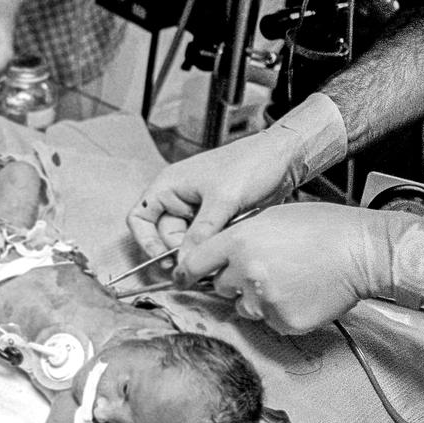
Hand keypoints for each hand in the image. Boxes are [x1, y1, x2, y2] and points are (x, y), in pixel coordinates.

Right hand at [128, 92, 347, 259]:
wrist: (283, 159)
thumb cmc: (251, 164)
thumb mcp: (223, 201)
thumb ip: (200, 234)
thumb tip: (184, 263)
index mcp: (169, 185)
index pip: (140, 218)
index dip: (146, 242)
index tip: (164, 260)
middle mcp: (178, 198)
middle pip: (165, 236)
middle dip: (180, 250)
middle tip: (200, 262)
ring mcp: (197, 209)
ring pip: (186, 241)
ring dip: (199, 249)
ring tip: (219, 250)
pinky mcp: (215, 218)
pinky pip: (205, 240)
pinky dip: (213, 246)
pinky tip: (227, 245)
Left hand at [172, 202, 394, 333]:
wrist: (361, 251)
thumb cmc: (323, 228)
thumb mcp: (271, 217)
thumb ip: (239, 237)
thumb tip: (218, 256)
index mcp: (239, 241)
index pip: (194, 263)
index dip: (187, 272)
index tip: (182, 278)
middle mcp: (246, 272)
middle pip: (220, 287)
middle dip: (234, 281)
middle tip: (265, 269)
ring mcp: (264, 299)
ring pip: (244, 307)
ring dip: (257, 299)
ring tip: (288, 280)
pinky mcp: (284, 321)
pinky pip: (270, 322)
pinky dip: (281, 312)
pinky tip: (301, 294)